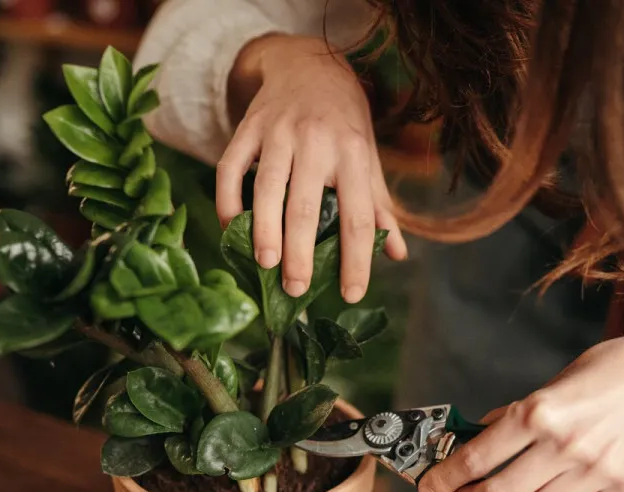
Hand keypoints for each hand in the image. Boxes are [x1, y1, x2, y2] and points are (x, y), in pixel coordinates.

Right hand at [217, 34, 406, 303]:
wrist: (308, 65)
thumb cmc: (344, 124)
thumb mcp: (367, 159)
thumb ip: (379, 207)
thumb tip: (397, 254)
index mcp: (354, 155)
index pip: (358, 217)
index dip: (356, 259)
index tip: (350, 293)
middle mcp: (318, 142)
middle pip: (306, 206)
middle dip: (301, 253)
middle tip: (295, 290)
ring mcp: (279, 132)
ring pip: (267, 188)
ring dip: (263, 231)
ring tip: (265, 264)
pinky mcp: (249, 127)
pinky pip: (231, 168)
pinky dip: (226, 200)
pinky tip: (230, 230)